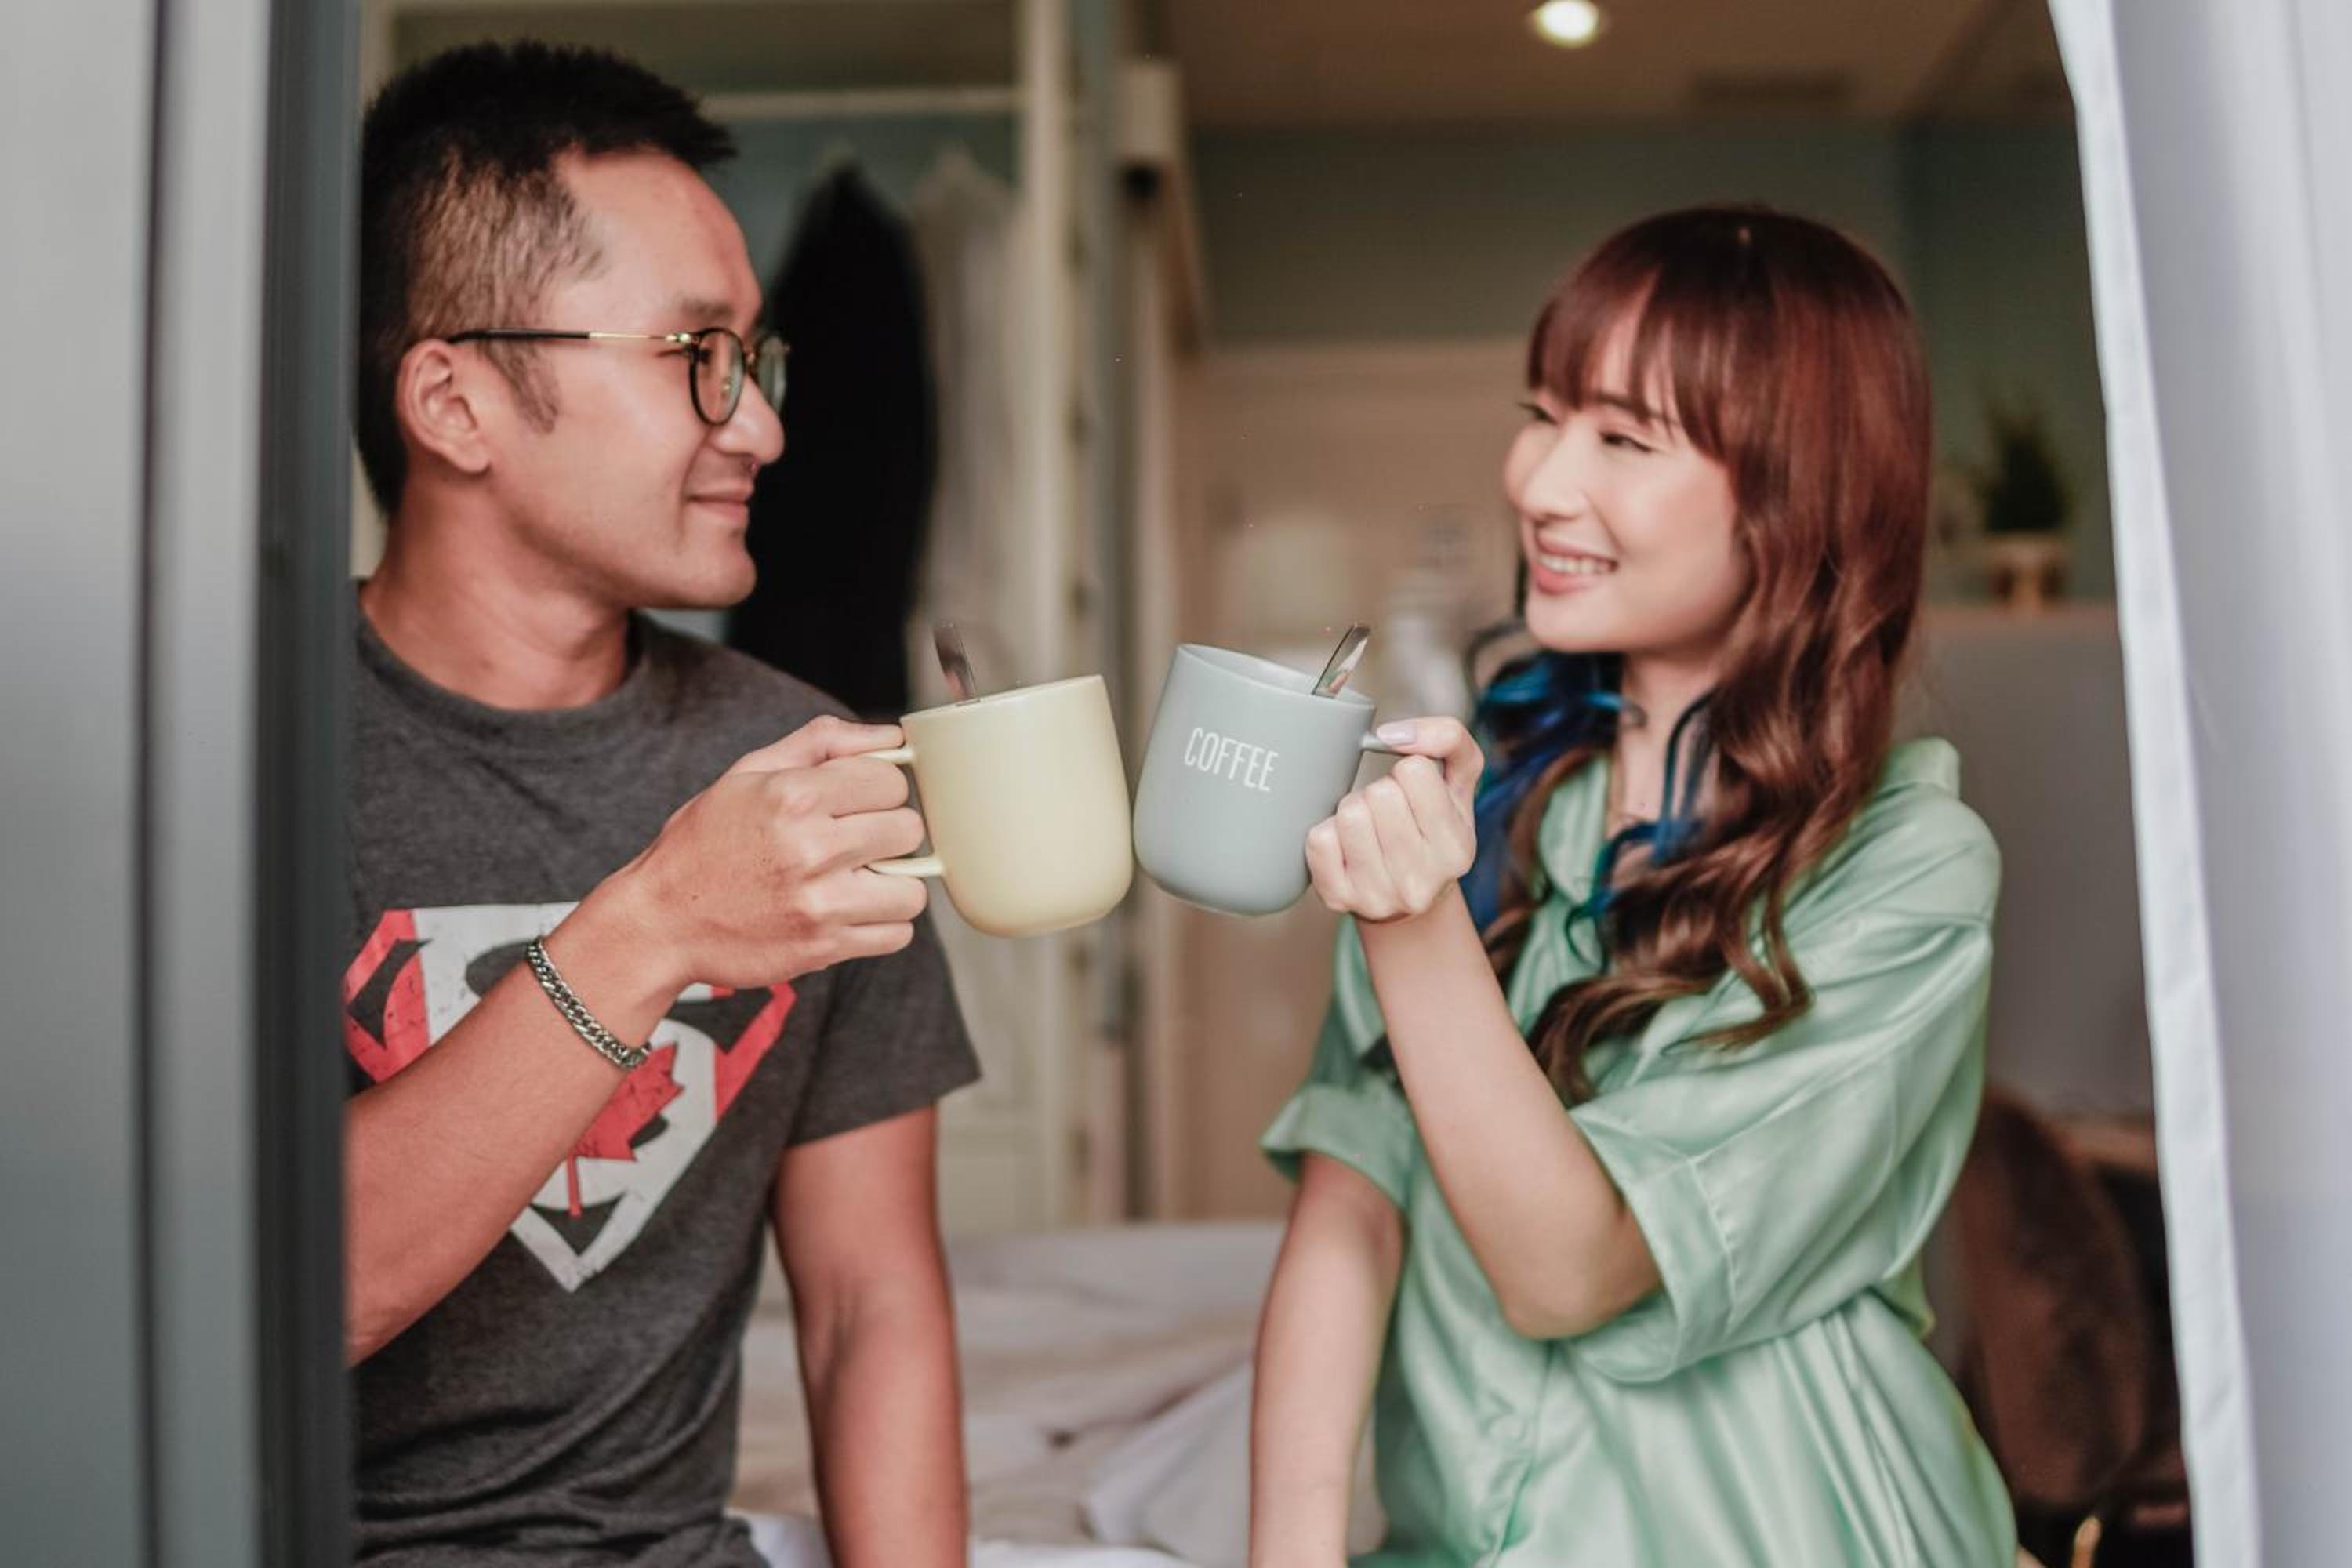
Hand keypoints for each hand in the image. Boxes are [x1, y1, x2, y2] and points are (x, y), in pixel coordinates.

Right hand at [600, 715, 929, 989]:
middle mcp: (810, 849)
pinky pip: (896, 934)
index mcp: (792, 797)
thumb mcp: (748, 773)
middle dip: (886, 831)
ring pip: (912, 889)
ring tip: (856, 879)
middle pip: (907, 830)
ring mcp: (820, 903)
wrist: (660, 921)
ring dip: (891, 883)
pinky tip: (850, 910)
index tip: (855, 801)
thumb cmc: (703, 845)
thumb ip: (823, 743)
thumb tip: (892, 736)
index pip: (890, 780)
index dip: (877, 788)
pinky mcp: (823, 947)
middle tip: (854, 840)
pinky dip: (881, 924)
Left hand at [1305, 717, 1482, 923]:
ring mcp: (1377, 894)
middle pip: (1379, 793)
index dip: (1408, 771)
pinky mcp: (1338, 897)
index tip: (1413, 793)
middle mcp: (1420, 880)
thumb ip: (1448, 739)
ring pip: (1349, 814)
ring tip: (1369, 826)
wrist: (1408, 900)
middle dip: (1380, 790)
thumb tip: (1392, 734)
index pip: (1414, 770)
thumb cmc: (1432, 829)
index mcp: (1455, 848)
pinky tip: (1347, 844)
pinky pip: (1319, 839)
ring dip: (1354, 809)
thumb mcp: (1458, 782)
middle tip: (1388, 812)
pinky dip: (1329, 830)